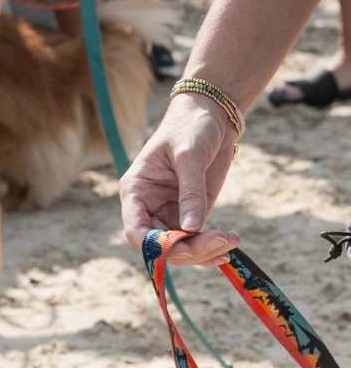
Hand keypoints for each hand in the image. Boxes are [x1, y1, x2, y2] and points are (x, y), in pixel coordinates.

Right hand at [119, 93, 240, 265]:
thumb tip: (192, 229)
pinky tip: (229, 246)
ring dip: (204, 253)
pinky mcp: (192, 214)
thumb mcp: (190, 156)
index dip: (154, 246)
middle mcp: (149, 208)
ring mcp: (170, 213)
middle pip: (161, 246)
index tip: (181, 245)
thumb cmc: (191, 126)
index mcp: (136, 192)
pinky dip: (212, 248)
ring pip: (180, 249)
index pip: (136, 231)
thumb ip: (190, 193)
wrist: (212, 114)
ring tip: (231, 242)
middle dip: (188, 250)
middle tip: (220, 243)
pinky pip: (197, 241)